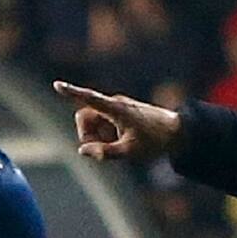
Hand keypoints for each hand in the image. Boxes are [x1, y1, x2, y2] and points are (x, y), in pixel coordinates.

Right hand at [53, 80, 181, 161]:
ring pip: (92, 121)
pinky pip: (102, 123)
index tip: (57, 85)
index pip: (89, 98)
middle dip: (86, 134)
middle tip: (99, 150)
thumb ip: (105, 152)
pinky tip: (121, 142)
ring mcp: (117, 108)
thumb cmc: (155, 141)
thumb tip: (82, 151)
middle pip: (84, 116)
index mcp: (116, 109)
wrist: (179, 133)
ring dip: (96, 136)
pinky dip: (104, 135)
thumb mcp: (130, 152)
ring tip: (117, 146)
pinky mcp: (120, 113)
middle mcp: (115, 104)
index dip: (72, 93)